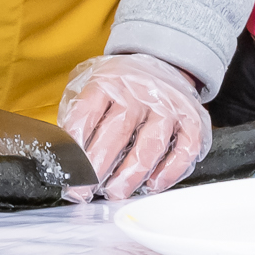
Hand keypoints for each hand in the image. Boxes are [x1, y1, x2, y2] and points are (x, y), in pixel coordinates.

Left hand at [60, 54, 209, 200]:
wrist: (164, 61)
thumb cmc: (121, 84)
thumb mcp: (90, 82)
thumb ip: (75, 111)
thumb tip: (62, 151)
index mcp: (108, 80)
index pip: (86, 114)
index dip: (74, 147)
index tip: (67, 171)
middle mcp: (139, 92)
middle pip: (116, 134)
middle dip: (96, 169)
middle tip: (84, 192)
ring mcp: (168, 106)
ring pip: (149, 147)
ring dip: (130, 177)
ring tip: (115, 192)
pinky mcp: (191, 120)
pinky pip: (183, 152)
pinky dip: (167, 173)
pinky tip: (152, 184)